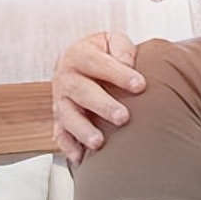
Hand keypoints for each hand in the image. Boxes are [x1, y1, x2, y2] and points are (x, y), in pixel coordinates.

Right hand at [51, 31, 144, 164]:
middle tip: (123, 117)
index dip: (118, 74)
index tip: (140, 85)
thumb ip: (122, 49)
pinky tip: (81, 159)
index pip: (97, 63)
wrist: (79, 62)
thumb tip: (128, 64)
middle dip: (102, 105)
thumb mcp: (112, 41)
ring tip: (99, 142)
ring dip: (83, 130)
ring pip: (67, 116)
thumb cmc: (104, 54)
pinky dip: (69, 147)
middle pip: (81, 92)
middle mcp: (66, 78)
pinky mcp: (60, 119)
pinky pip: (60, 135)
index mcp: (79, 55)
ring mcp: (61, 100)